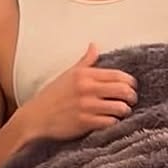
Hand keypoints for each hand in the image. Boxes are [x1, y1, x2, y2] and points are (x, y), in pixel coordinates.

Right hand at [19, 43, 136, 142]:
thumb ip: (85, 61)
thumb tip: (94, 45)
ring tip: (122, 112)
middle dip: (132, 97)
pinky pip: (110, 122)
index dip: (130, 82)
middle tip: (131, 101)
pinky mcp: (84, 122)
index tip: (132, 87)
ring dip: (124, 111)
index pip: (118, 75)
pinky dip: (114, 123)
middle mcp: (87, 88)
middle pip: (123, 91)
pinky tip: (111, 122)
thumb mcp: (68, 74)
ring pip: (120, 108)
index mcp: (85, 75)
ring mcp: (86, 106)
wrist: (35, 117)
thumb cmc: (52, 96)